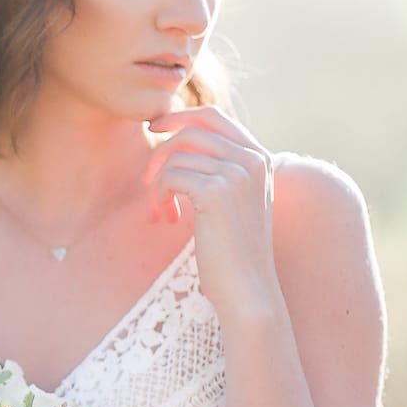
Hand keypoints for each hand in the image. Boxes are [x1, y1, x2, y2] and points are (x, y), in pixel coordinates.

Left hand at [143, 107, 279, 318]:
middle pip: (192, 129)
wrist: (248, 290)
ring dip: (157, 182)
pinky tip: (166, 218)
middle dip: (161, 148)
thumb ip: (219, 169)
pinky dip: (159, 195)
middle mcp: (254, 159)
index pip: (214, 117)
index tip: (155, 128)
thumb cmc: (233, 251)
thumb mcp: (234, 202)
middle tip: (146, 176)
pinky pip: (171, 176)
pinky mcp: (216, 191)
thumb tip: (180, 138)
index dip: (180, 117)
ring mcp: (238, 173)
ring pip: (176, 155)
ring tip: (160, 210)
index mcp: (261, 158)